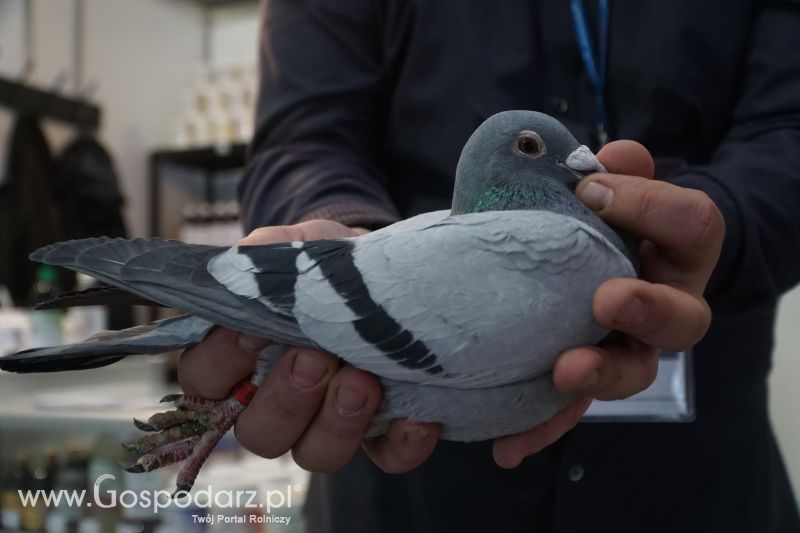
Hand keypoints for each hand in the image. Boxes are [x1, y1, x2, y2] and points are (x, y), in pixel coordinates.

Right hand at [178, 219, 440, 473]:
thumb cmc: (330, 264)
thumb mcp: (300, 245)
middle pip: (258, 433)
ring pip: (317, 455)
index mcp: (243, 359)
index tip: (252, 332)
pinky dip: (402, 442)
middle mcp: (281, 402)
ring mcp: (332, 424)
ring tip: (362, 381)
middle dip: (284, 401)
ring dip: (337, 425)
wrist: (391, 268)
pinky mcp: (384, 434)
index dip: (221, 365)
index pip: (205, 381)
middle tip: (314, 359)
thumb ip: (268, 252)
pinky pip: (390, 457)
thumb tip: (245, 259)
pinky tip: (417, 415)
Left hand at [492, 140, 724, 467]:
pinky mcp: (587, 376)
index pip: (692, 224)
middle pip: (682, 320)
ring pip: (633, 371)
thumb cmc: (608, 217)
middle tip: (608, 300)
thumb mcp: (611, 186)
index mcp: (679, 248)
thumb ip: (613, 170)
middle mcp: (666, 305)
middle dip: (648, 310)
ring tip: (564, 372)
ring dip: (600, 373)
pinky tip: (508, 446)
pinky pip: (572, 408)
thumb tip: (606, 157)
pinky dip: (542, 427)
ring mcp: (629, 347)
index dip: (649, 206)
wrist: (598, 257)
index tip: (590, 189)